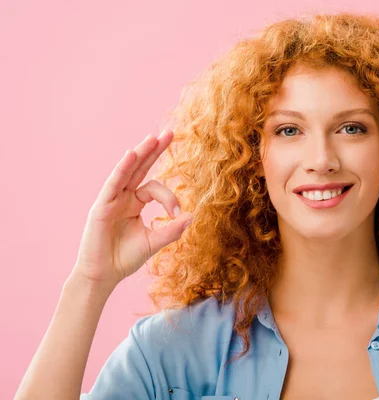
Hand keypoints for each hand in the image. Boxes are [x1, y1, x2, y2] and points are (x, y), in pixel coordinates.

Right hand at [72, 130, 192, 287]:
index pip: (155, 188)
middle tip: (170, 132)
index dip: (169, 196)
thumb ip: (171, 229)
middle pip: (141, 168)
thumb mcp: (154, 242)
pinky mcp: (101, 206)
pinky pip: (113, 183)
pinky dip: (122, 169)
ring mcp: (111, 199)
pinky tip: (132, 154)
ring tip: (154, 137)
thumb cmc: (125, 258)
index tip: (177, 213)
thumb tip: (192, 216)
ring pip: (128, 171)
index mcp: (135, 203)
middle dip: (155, 150)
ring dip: (141, 153)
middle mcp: (123, 196)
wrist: (104, 275)